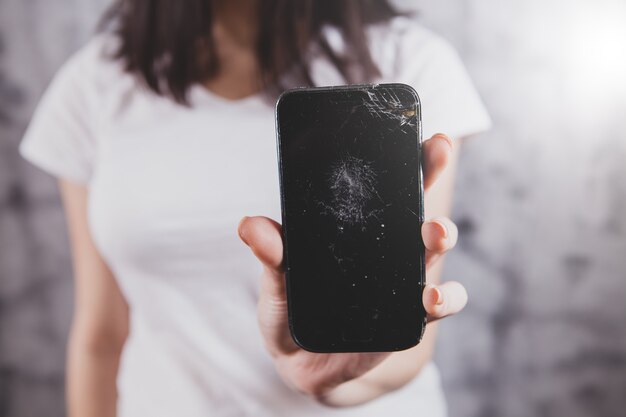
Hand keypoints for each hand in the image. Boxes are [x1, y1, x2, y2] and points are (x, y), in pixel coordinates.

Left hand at [237, 133, 467, 400]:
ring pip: (434, 251)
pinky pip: (439, 305)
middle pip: (416, 204)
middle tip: (436, 154)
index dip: (405, 157)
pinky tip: (434, 297)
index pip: (385, 187)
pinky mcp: (409, 318)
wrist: (304, 362)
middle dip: (431, 176)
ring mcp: (403, 282)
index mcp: (359, 232)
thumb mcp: (277, 281)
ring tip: (437, 232)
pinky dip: (446, 299)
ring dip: (441, 236)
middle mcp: (387, 250)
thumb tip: (249, 225)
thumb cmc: (292, 311)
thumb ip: (271, 255)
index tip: (420, 129)